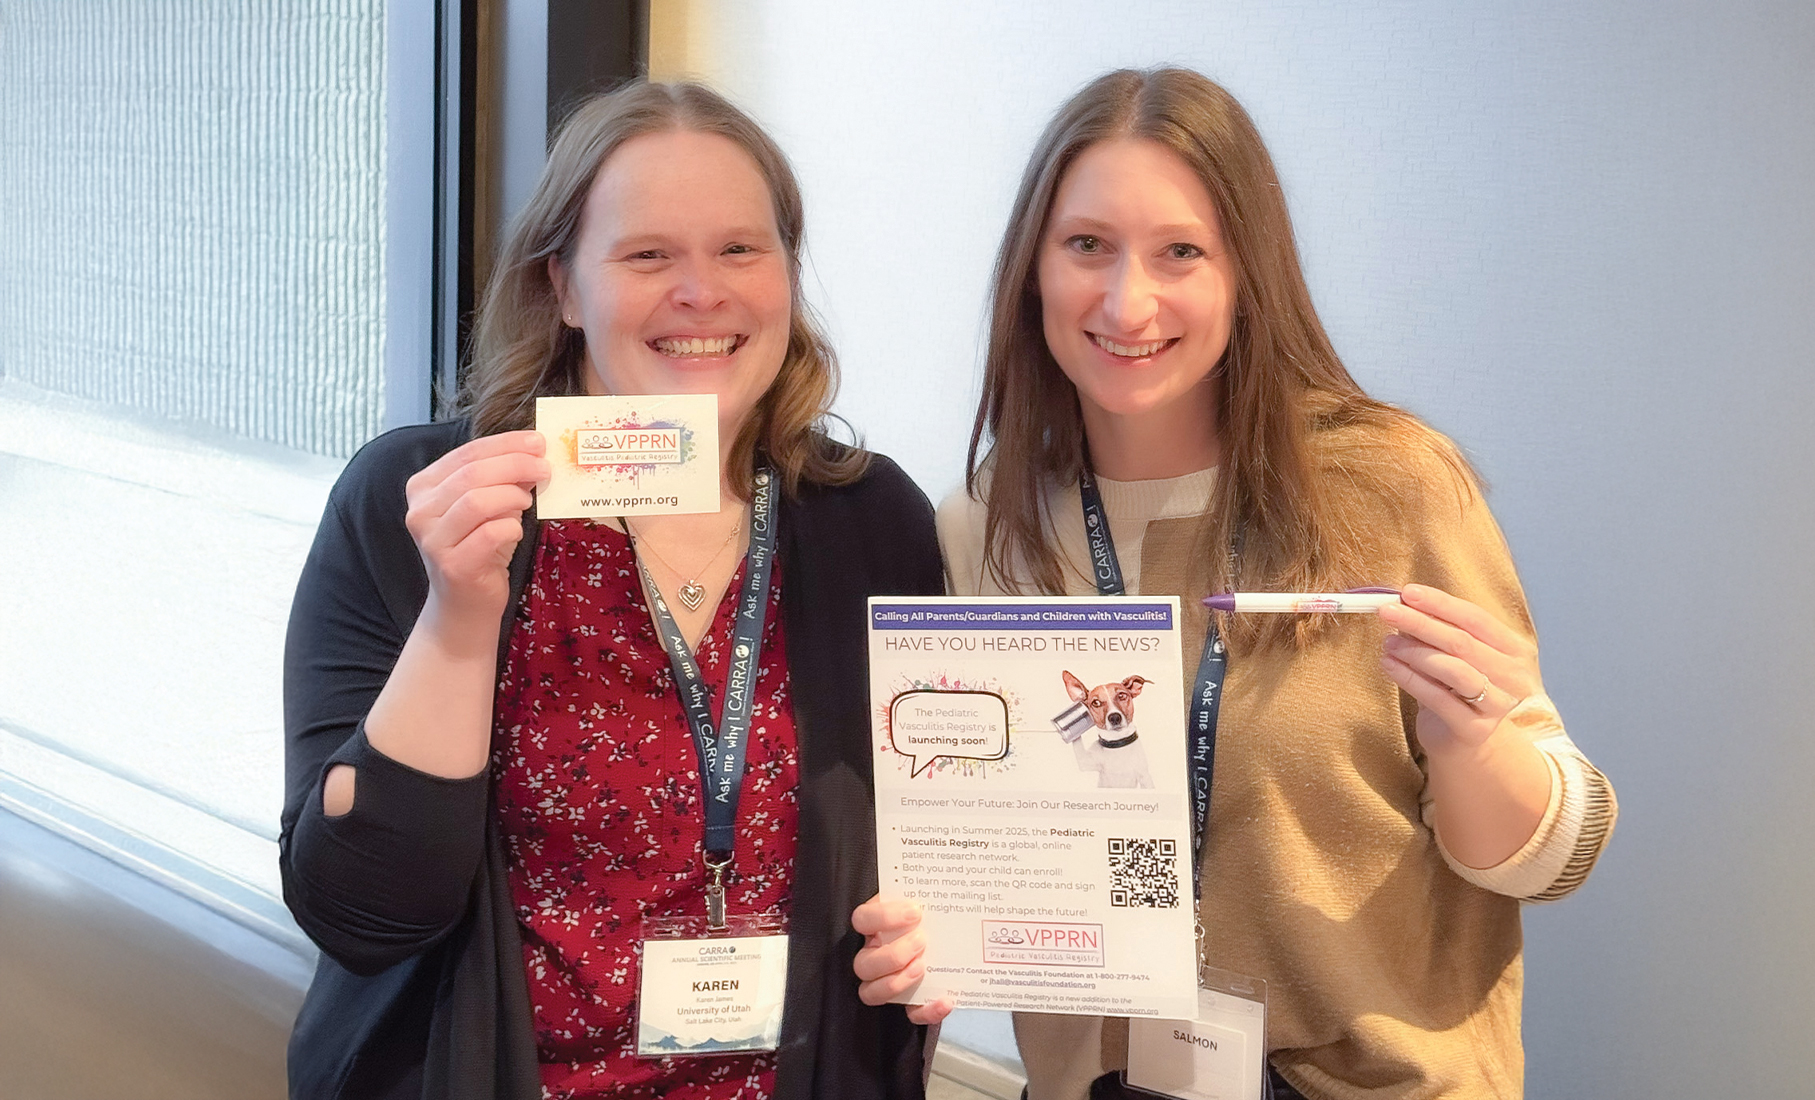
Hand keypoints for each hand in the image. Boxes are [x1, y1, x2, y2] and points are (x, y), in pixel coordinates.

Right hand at [404, 430, 547, 633]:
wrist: (464, 605)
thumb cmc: (479, 549)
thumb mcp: (489, 507)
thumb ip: (502, 479)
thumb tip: (534, 452)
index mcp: (423, 487)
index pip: (466, 453)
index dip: (505, 444)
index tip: (537, 441)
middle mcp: (420, 511)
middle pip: (472, 473)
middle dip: (515, 465)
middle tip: (544, 468)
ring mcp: (432, 540)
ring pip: (477, 500)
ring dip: (512, 495)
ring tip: (527, 500)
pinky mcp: (452, 565)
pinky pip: (489, 534)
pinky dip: (511, 526)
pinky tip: (516, 529)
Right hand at [851, 895, 952, 1025]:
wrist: (959, 942)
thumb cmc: (935, 918)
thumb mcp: (928, 902)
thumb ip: (928, 895)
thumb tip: (948, 878)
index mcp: (875, 927)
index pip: (862, 919)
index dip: (883, 917)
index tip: (916, 911)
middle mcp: (873, 955)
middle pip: (862, 964)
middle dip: (892, 954)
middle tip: (922, 941)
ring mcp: (886, 982)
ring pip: (870, 992)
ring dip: (896, 982)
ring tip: (924, 966)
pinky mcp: (908, 1003)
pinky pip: (910, 1014)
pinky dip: (927, 1011)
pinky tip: (946, 1000)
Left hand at [1377, 583, 1542, 753]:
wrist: (1465, 740)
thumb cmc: (1458, 689)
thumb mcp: (1456, 656)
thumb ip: (1439, 630)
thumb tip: (1403, 603)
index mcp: (1516, 650)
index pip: (1476, 618)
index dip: (1440, 603)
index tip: (1407, 592)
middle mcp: (1515, 677)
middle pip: (1462, 642)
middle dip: (1420, 623)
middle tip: (1386, 612)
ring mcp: (1498, 705)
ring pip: (1452, 669)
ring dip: (1414, 652)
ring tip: (1387, 642)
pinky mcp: (1475, 729)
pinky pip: (1436, 698)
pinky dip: (1409, 678)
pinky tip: (1388, 665)